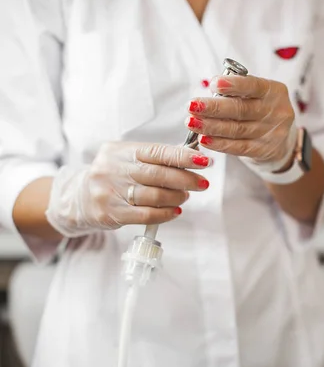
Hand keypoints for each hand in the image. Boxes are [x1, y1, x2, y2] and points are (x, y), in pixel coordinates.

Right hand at [45, 142, 211, 236]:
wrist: (77, 198)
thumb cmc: (112, 176)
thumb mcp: (127, 159)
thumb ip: (154, 158)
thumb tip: (191, 159)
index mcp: (121, 151)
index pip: (157, 152)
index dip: (183, 157)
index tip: (204, 161)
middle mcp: (113, 169)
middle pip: (158, 175)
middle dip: (186, 179)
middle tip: (202, 183)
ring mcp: (109, 192)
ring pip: (154, 196)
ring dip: (177, 197)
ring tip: (185, 196)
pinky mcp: (110, 213)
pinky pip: (146, 215)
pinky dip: (165, 213)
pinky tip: (175, 211)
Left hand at [186, 75, 296, 172]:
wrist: (280, 138)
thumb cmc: (259, 108)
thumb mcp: (256, 95)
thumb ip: (236, 91)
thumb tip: (210, 88)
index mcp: (273, 91)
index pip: (254, 86)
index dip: (234, 85)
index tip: (214, 84)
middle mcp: (276, 111)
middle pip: (242, 109)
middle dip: (214, 108)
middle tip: (192, 106)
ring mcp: (271, 133)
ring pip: (237, 129)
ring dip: (211, 126)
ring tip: (191, 122)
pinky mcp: (263, 150)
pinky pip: (239, 147)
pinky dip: (219, 143)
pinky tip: (204, 140)